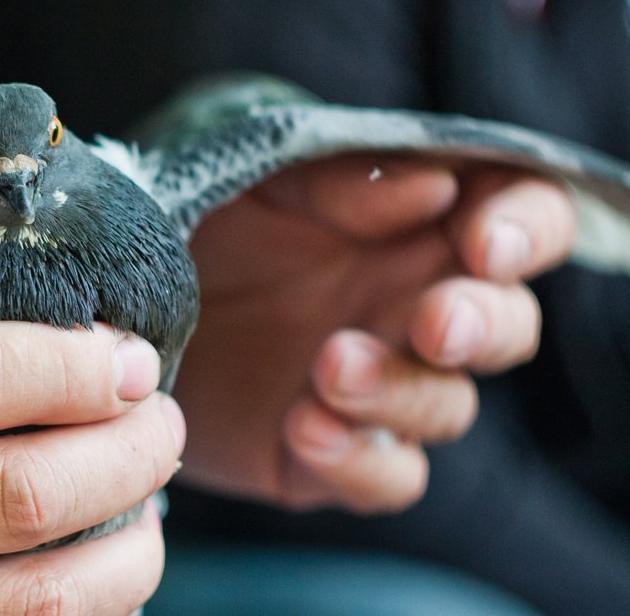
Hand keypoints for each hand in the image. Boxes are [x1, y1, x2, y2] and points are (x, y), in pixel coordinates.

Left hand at [173, 155, 574, 512]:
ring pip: (447, 408)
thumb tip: (436, 185)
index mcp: (418, 231)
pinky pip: (387, 477)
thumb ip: (341, 184)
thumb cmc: (208, 229)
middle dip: (484, 325)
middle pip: (507, 327)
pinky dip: (358, 461)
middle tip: (432, 324)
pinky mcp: (333, 454)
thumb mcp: (263, 186)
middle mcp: (412, 312)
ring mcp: (379, 389)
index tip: (483, 242)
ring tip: (330, 367)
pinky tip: (304, 426)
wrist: (134, 312)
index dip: (526, 230)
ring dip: (402, 393)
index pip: (522, 223)